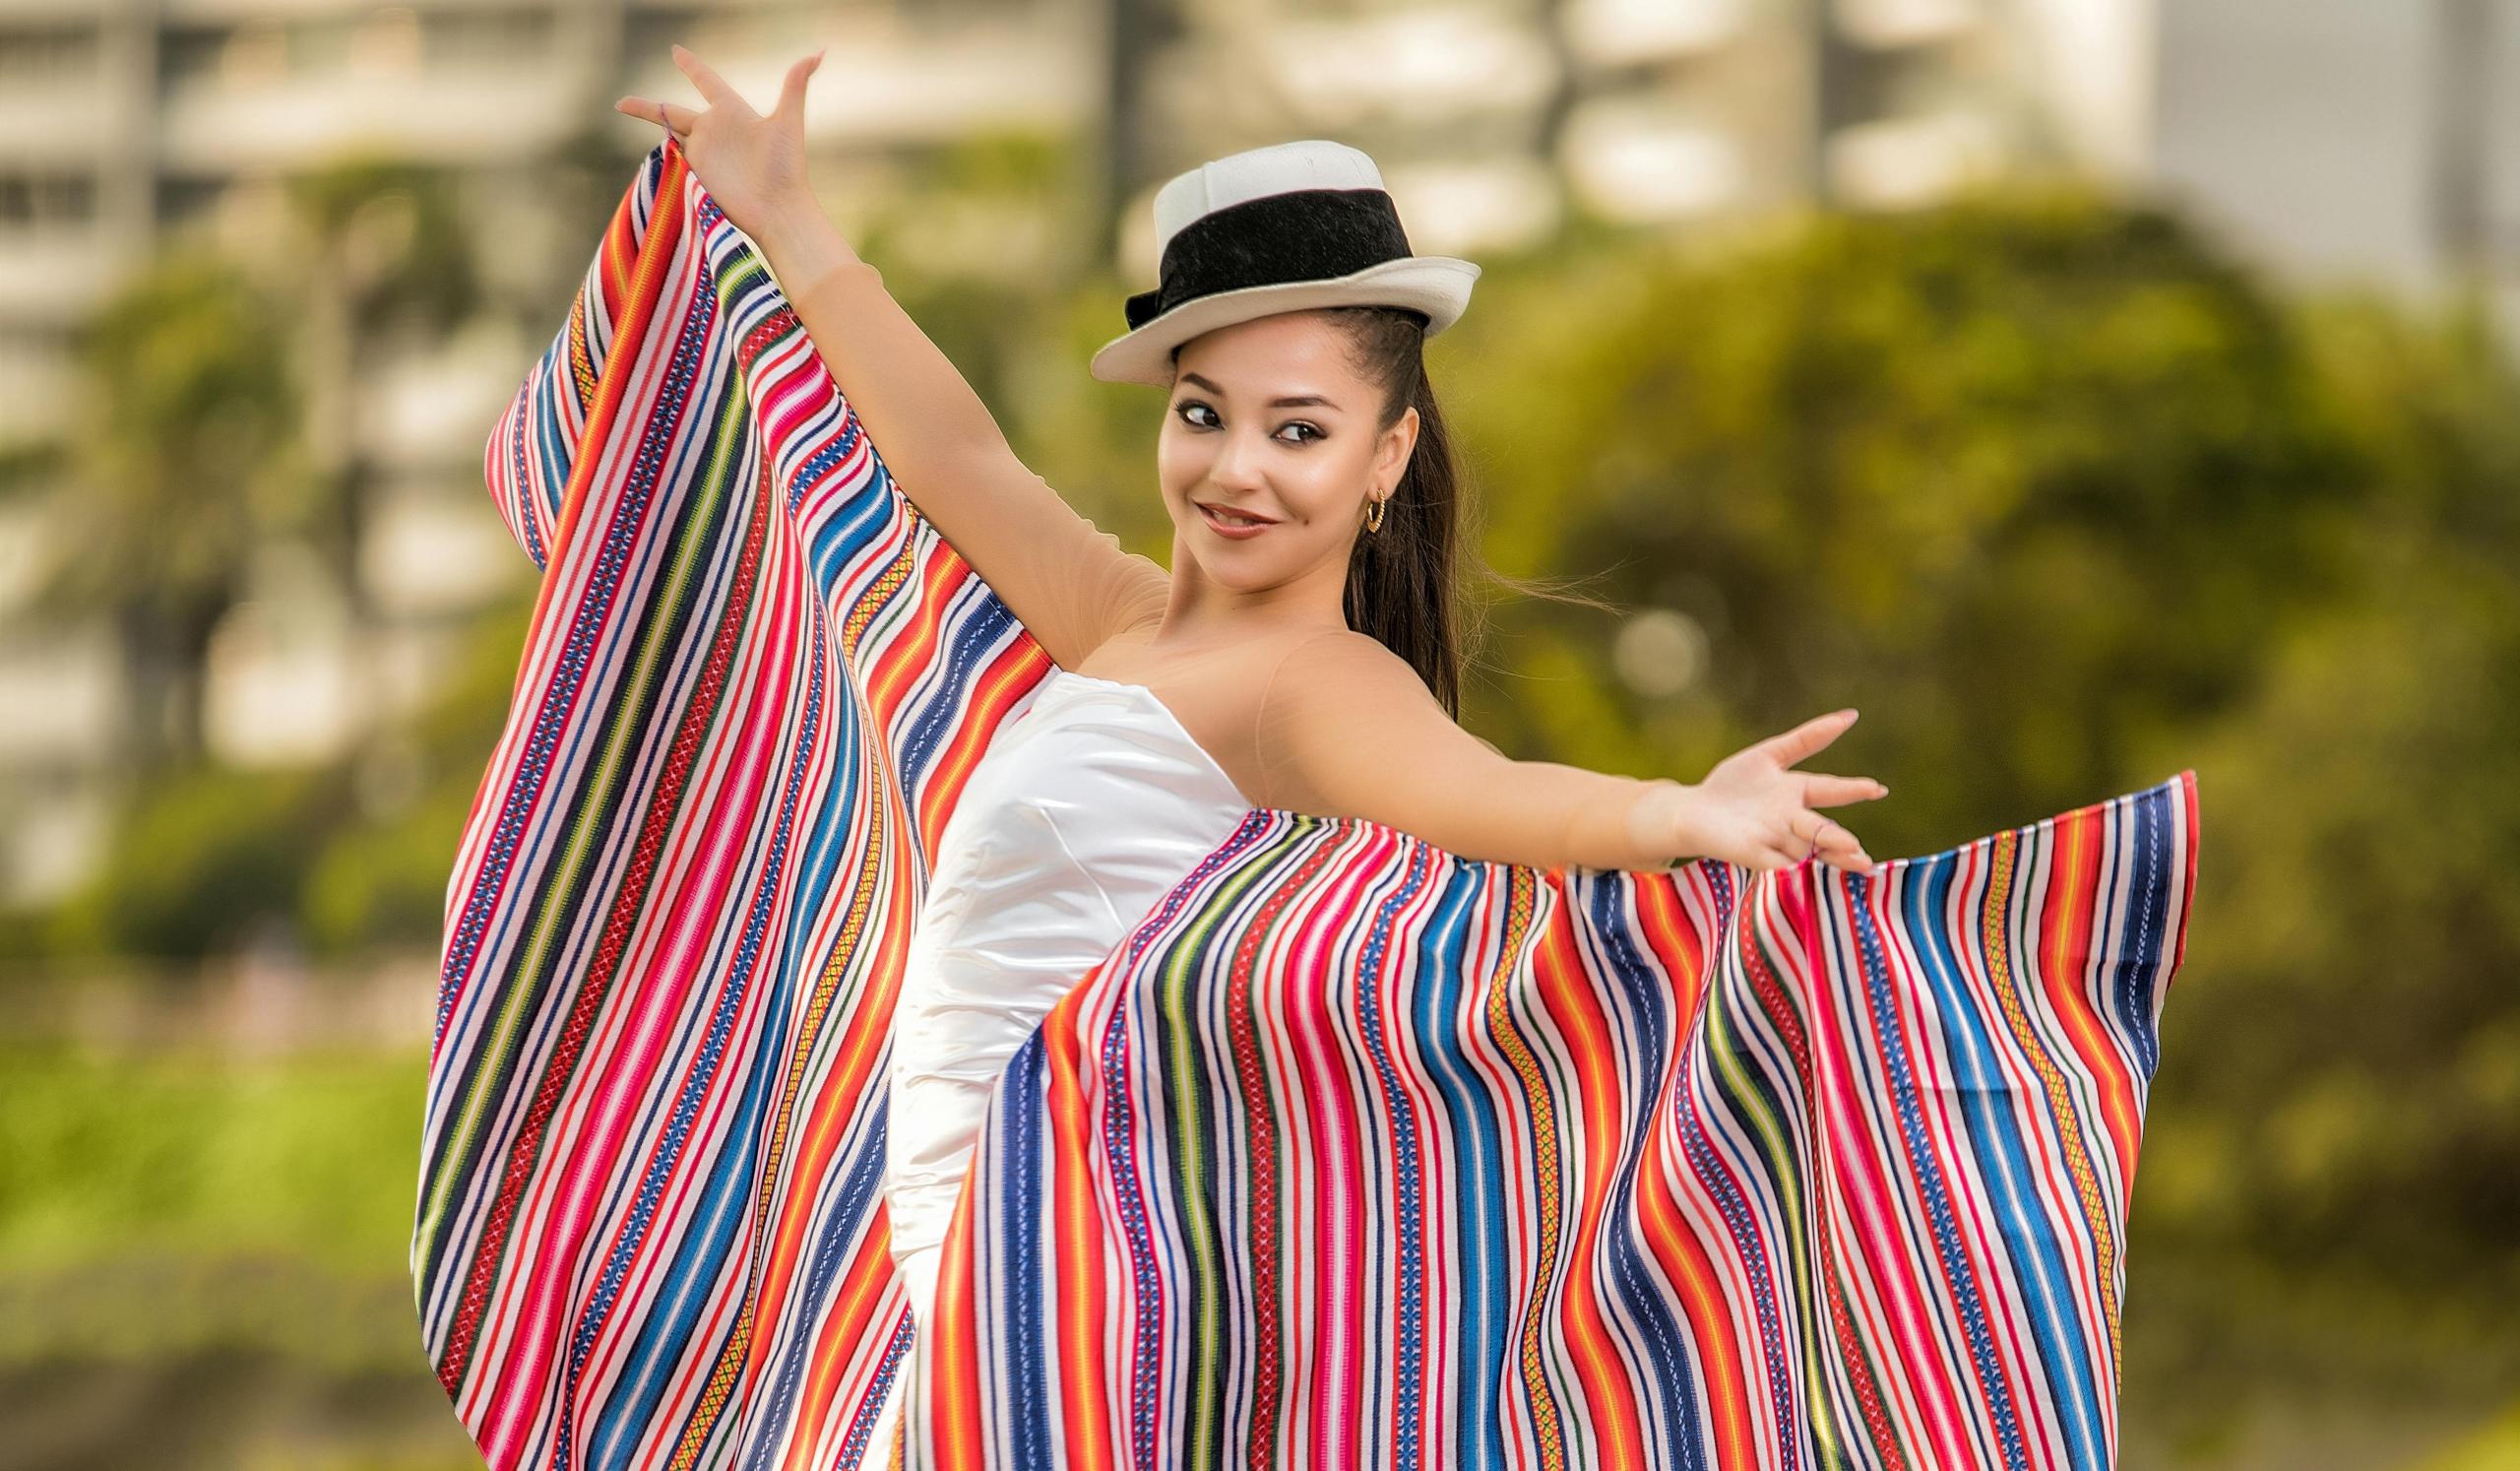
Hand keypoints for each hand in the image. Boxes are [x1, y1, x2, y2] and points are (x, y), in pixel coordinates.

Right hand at [617, 44, 823, 249]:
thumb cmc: (787, 168)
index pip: (706, 81)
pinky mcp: (698, 172)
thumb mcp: (789, 121)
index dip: (691, 66)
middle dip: (649, 104)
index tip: (675, 50)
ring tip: (622, 105)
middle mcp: (716, 129)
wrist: (779, 211)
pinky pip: (674, 153)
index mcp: (734, 111)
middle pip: (674, 109)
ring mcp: (705, 151)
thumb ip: (796, 84)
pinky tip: (647, 140)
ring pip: (670, 128)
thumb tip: (818, 52)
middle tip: (622, 101)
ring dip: (649, 117)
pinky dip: (662, 144)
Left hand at [1643, 709, 1886, 874]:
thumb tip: (1851, 715)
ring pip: (1807, 850)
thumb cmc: (1732, 784)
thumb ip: (1808, 739)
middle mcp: (1793, 822)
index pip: (1831, 791)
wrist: (1693, 811)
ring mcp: (1776, 841)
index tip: (1877, 788)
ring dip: (1827, 854)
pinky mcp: (1755, 856)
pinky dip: (1790, 867)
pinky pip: (1777, 864)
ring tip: (1850, 857)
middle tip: (1860, 844)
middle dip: (1839, 836)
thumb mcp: (1770, 755)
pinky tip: (1802, 869)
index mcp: (1798, 794)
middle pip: (1822, 828)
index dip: (1853, 789)